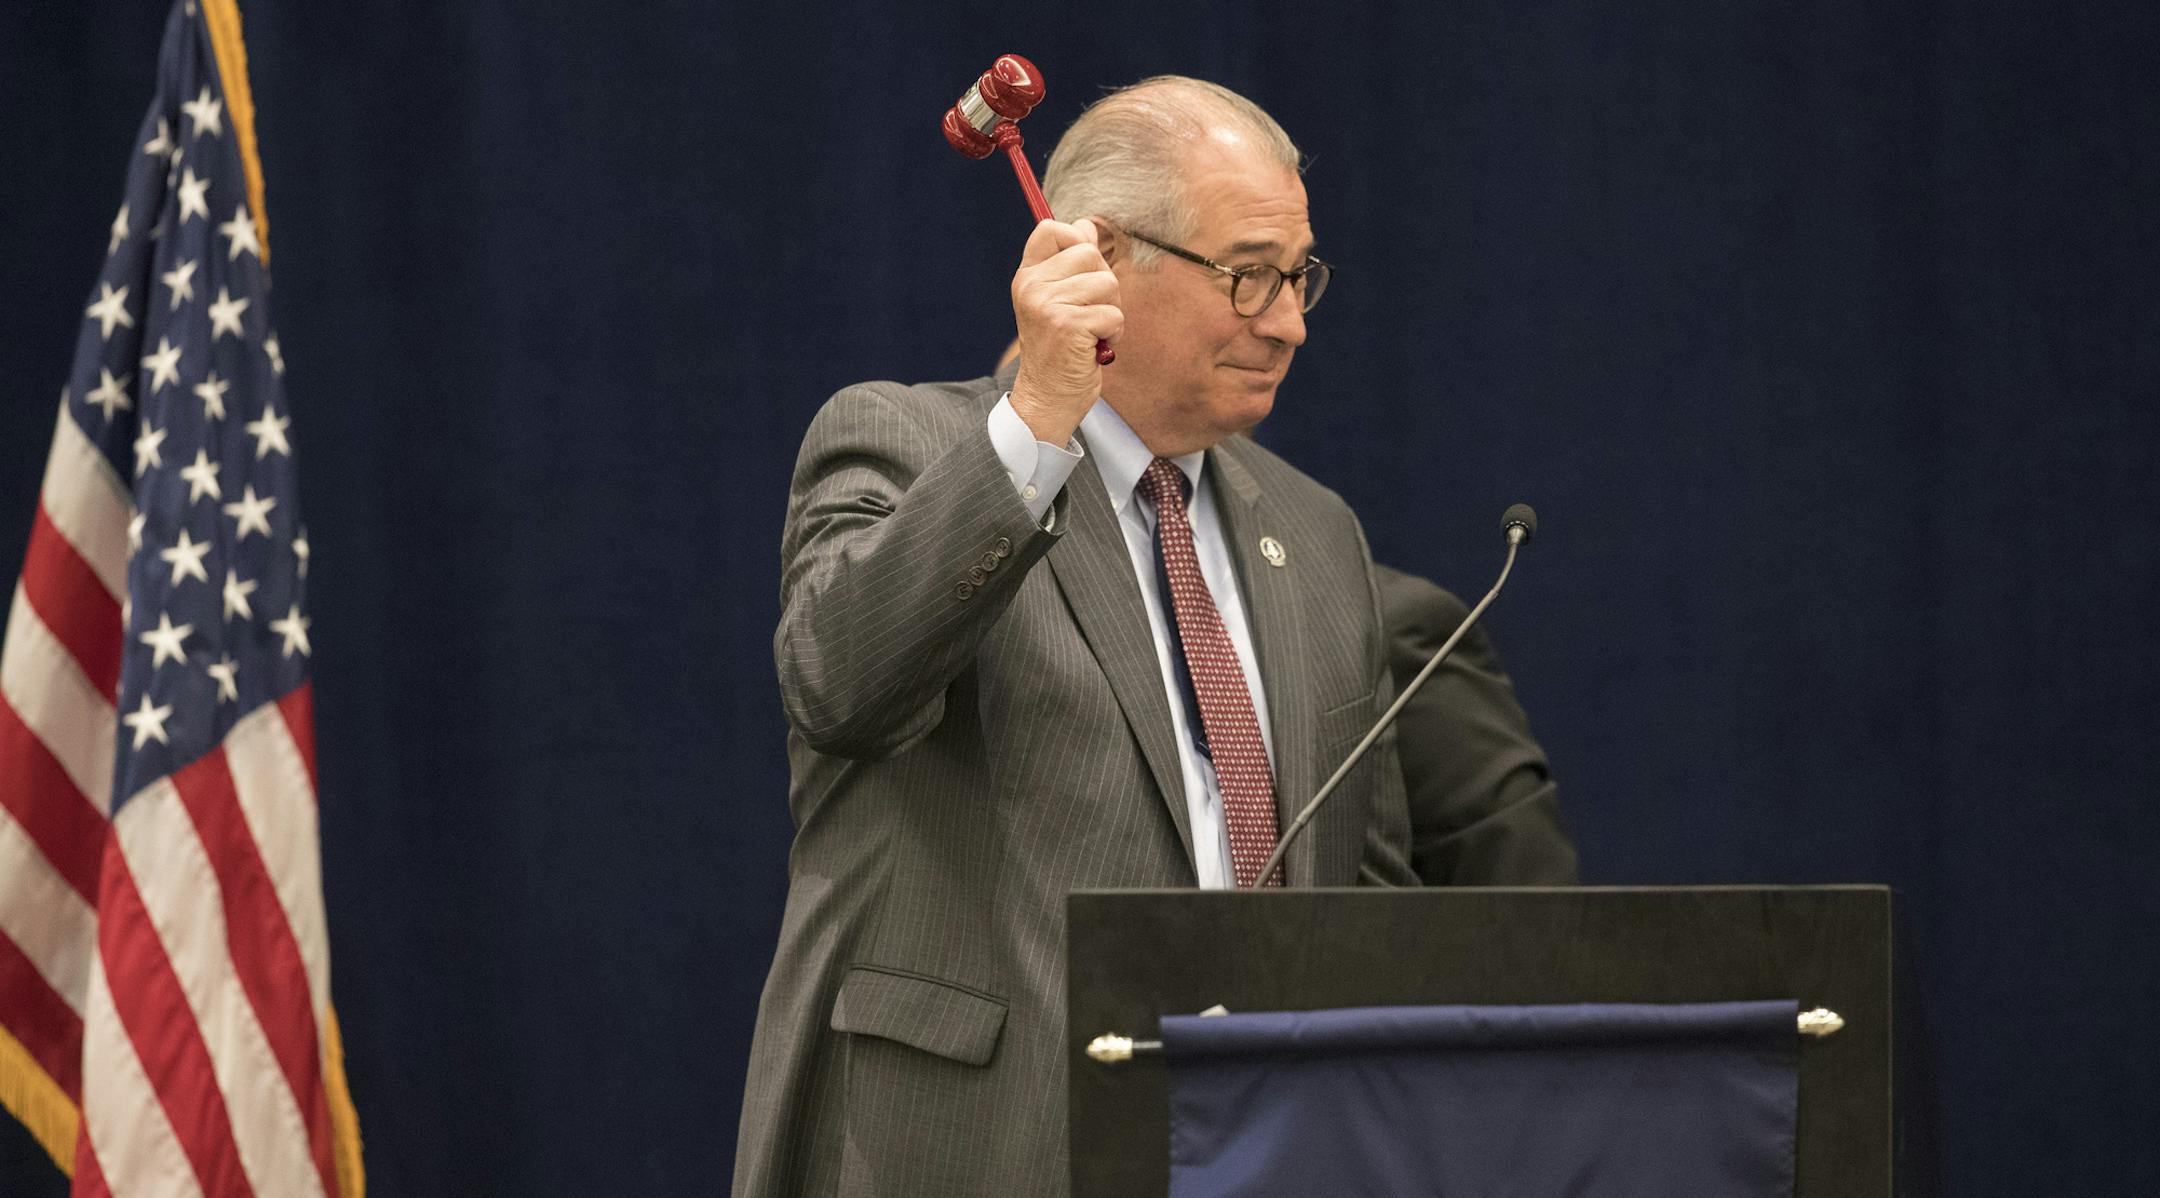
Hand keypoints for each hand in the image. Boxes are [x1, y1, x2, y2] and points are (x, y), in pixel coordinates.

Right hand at [1009, 218, 1121, 444]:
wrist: (1048, 397)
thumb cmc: (1059, 349)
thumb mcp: (1057, 300)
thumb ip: (1071, 263)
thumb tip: (1087, 225)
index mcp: (1027, 277)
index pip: (1050, 228)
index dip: (1077, 239)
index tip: (1083, 269)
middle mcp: (1032, 287)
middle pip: (1089, 253)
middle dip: (1103, 282)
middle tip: (1090, 311)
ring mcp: (1048, 305)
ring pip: (1107, 283)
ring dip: (1111, 310)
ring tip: (1092, 332)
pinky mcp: (1069, 326)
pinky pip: (1113, 313)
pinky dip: (1113, 333)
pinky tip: (1095, 347)